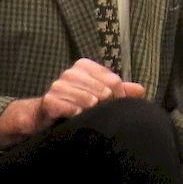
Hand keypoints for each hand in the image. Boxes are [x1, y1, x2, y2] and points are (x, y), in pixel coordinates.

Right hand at [0, 59, 144, 148]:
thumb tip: (141, 90)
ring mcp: (58, 85)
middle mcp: (71, 72)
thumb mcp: (97, 94)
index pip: (113, 80)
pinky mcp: (49, 100)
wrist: (41, 115)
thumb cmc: (73, 103)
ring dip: (91, 111)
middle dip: (106, 105)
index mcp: (84, 66)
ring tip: (88, 116)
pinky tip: (75, 117)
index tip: (114, 105)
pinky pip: (70, 108)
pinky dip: (76, 114)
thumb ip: (119, 91)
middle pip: (103, 90)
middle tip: (102, 114)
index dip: (118, 96)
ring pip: (88, 100)